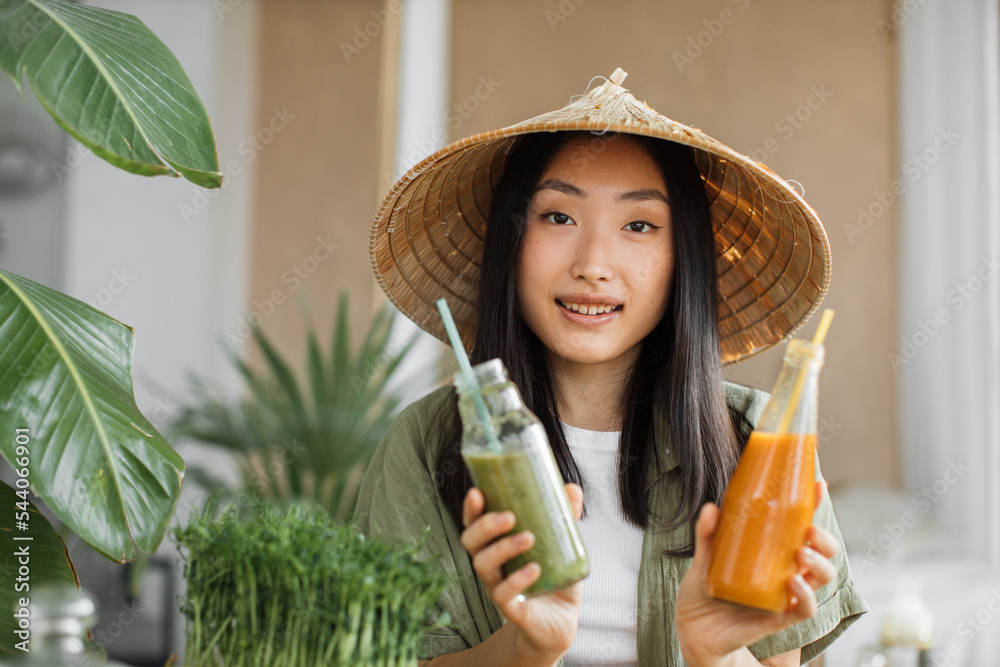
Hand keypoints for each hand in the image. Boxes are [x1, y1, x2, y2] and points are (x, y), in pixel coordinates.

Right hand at [460, 483, 583, 662]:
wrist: (560, 621)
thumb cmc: (553, 578)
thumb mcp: (562, 544)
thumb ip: (564, 516)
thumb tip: (571, 488)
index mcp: (497, 544)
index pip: (474, 524)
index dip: (471, 509)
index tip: (477, 492)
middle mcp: (491, 565)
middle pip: (471, 542)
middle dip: (485, 526)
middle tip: (509, 517)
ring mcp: (497, 587)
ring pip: (483, 565)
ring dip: (503, 548)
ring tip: (528, 538)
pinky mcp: (511, 608)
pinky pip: (503, 594)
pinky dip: (517, 579)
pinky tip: (534, 569)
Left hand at [675, 481, 839, 665]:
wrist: (693, 627)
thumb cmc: (704, 587)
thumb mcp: (704, 556)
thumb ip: (708, 533)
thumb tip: (711, 507)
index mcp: (772, 550)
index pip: (800, 525)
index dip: (813, 505)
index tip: (818, 485)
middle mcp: (784, 570)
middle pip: (822, 552)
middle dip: (824, 538)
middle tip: (810, 530)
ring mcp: (784, 593)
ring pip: (821, 578)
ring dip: (819, 563)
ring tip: (801, 552)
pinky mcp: (779, 617)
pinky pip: (804, 609)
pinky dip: (806, 596)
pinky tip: (793, 582)